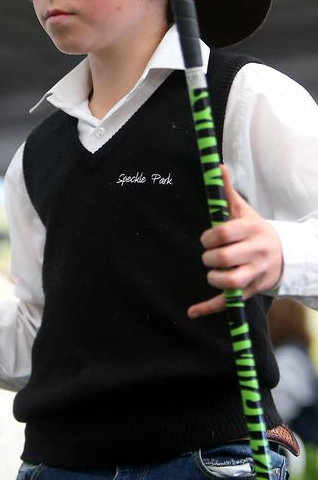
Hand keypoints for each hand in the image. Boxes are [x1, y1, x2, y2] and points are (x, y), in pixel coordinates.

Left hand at [188, 165, 282, 318]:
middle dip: (210, 257)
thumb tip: (216, 167)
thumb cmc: (255, 231)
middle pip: (223, 259)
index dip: (208, 237)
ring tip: (214, 270)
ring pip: (229, 281)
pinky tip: (192, 311)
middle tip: (210, 255)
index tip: (207, 239)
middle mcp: (257, 253)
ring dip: (213, 277)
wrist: (286, 255)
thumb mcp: (244, 211)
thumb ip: (227, 192)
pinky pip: (228, 302)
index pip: (222, 234)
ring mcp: (256, 274)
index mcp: (252, 231)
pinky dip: (208, 308)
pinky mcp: (251, 291)